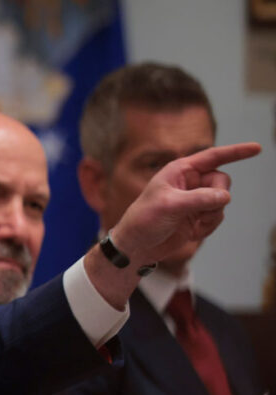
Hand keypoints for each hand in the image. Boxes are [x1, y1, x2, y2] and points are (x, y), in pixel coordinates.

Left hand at [85, 142, 260, 309]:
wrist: (137, 246)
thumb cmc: (144, 220)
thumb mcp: (169, 206)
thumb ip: (199, 199)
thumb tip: (226, 196)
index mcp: (180, 171)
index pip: (213, 157)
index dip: (236, 152)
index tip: (257, 148)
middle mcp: (190, 182)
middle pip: (223, 181)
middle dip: (218, 197)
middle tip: (201, 210)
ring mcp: (195, 200)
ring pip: (223, 202)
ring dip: (211, 216)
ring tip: (191, 224)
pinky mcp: (198, 217)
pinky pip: (218, 217)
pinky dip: (208, 226)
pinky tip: (191, 232)